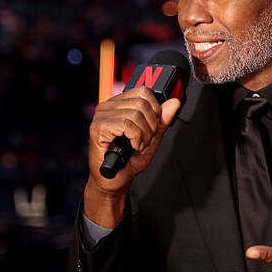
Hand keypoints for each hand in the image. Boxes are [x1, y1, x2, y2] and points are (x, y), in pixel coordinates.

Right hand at [84, 88, 180, 227]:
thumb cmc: (129, 160)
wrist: (115, 180)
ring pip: (135, 114)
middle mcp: (108, 106)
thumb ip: (162, 120)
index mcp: (119, 104)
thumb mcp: (152, 137)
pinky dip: (136, 138)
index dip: (155, 111)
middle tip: (145, 141)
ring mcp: (101, 116)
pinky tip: (132, 147)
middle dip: (150, 126)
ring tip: (138, 145)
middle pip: (142, 103)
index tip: (153, 128)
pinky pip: (126, 125)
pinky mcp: (98, 128)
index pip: (144, 92)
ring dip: (143, 135)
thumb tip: (174, 103)